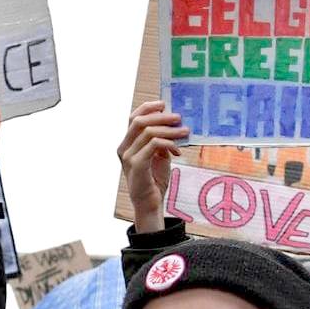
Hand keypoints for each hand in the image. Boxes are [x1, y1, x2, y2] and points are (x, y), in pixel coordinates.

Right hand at [118, 101, 186, 233]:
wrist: (150, 204)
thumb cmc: (154, 180)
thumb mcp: (158, 156)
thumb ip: (161, 141)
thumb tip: (173, 124)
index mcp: (127, 143)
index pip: (133, 118)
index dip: (148, 108)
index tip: (164, 104)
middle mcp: (124, 148)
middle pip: (139, 121)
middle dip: (161, 117)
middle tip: (179, 118)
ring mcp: (128, 157)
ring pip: (148, 132)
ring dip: (169, 130)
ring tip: (185, 132)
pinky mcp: (137, 165)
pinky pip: (154, 145)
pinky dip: (168, 144)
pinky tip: (178, 150)